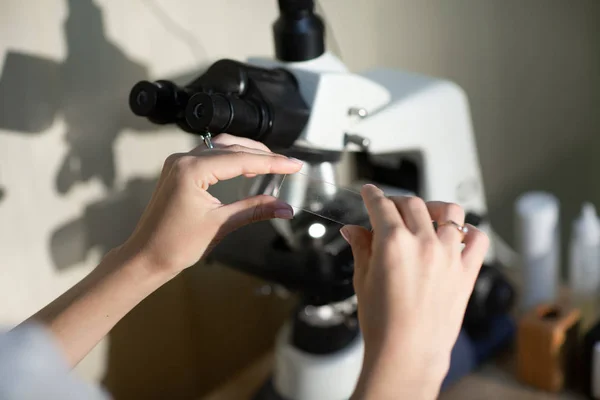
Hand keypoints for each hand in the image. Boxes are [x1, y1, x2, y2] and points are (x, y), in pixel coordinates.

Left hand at [122, 134, 301, 275]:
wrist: (146, 258)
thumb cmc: (176, 245)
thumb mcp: (221, 224)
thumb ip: (254, 209)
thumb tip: (285, 208)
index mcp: (191, 169)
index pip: (241, 160)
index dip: (272, 163)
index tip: (294, 165)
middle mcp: (183, 159)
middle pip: (232, 147)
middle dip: (262, 155)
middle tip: (288, 165)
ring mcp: (179, 163)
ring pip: (221, 148)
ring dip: (247, 153)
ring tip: (271, 163)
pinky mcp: (178, 171)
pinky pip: (209, 155)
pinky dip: (231, 158)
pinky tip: (245, 166)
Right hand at [342, 185, 488, 399]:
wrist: (408, 353)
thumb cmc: (383, 323)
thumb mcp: (364, 280)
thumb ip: (361, 248)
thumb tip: (353, 230)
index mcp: (393, 243)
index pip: (382, 205)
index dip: (373, 195)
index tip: (370, 192)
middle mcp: (423, 243)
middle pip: (412, 203)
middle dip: (397, 202)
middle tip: (389, 210)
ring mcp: (449, 256)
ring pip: (449, 211)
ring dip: (434, 208)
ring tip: (425, 216)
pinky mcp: (467, 271)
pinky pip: (477, 239)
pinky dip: (469, 232)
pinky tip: (457, 237)